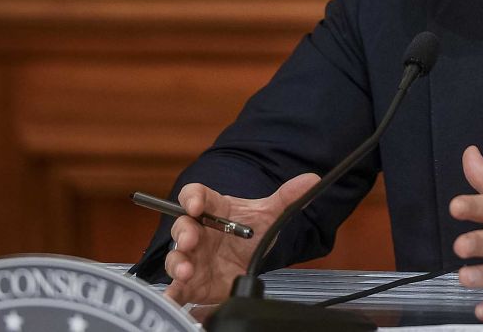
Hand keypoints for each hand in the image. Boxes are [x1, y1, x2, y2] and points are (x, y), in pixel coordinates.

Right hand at [163, 174, 318, 305]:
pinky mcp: (191, 284)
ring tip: (187, 271)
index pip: (195, 196)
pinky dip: (171, 296)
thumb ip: (287, 197)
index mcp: (212, 210)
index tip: (196, 205)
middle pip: (181, 227)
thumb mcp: (268, 215)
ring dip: (177, 264)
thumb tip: (311, 180)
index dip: (192, 198)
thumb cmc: (248, 234)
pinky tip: (172, 301)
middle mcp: (197, 233)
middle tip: (189, 240)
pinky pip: (175, 290)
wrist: (248, 262)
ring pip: (175, 258)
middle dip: (182, 233)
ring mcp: (192, 258)